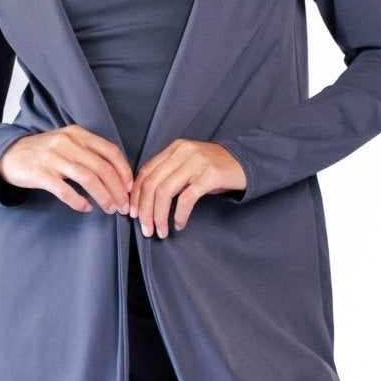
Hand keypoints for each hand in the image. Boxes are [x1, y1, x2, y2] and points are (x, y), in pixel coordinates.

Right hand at [0, 126, 133, 214]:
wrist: (9, 154)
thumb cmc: (44, 152)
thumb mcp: (67, 143)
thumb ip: (89, 153)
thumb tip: (118, 176)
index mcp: (77, 133)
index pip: (109, 151)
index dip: (124, 171)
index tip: (130, 188)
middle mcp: (67, 142)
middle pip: (101, 168)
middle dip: (117, 189)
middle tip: (123, 206)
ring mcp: (52, 157)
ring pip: (87, 179)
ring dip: (103, 196)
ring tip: (109, 209)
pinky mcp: (39, 173)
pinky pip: (65, 190)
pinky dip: (79, 201)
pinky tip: (86, 207)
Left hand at [129, 140, 246, 236]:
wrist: (247, 162)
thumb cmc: (215, 168)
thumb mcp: (189, 165)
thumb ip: (170, 175)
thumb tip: (145, 201)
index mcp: (175, 149)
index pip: (146, 171)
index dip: (136, 195)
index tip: (133, 214)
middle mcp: (183, 152)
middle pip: (152, 184)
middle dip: (144, 210)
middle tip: (145, 229)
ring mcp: (197, 162)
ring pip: (165, 192)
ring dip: (158, 216)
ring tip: (159, 231)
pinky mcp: (210, 175)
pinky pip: (186, 199)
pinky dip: (179, 215)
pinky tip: (179, 224)